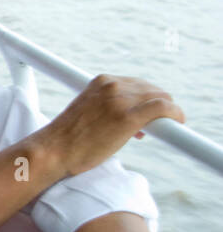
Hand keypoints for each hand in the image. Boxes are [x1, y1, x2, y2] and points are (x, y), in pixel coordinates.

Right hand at [42, 75, 182, 175]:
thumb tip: (134, 121)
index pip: (136, 83)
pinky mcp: (128, 117)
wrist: (54, 151)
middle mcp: (112, 86)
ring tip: (155, 129)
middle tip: (149, 126)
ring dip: (164, 112)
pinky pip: (163, 108)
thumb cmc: (68, 138)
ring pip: (160, 97)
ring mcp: (120, 100)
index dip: (144, 99)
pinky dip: (175, 114)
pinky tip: (177, 122)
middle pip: (151, 89)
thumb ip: (108, 106)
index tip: (144, 113)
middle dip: (155, 105)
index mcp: (101, 81)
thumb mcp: (87, 110)